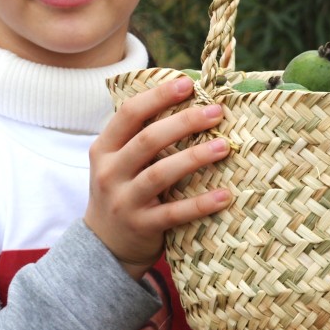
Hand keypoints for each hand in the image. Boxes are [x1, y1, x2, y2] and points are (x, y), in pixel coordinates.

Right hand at [84, 76, 230, 277]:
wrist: (105, 246)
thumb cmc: (123, 191)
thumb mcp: (118, 161)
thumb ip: (141, 137)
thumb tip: (188, 101)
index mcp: (104, 148)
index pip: (129, 114)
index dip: (158, 96)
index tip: (188, 83)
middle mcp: (110, 172)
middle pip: (148, 140)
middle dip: (184, 122)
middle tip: (216, 112)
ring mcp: (124, 201)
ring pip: (160, 174)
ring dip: (194, 157)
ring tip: (224, 146)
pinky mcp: (142, 227)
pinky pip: (174, 213)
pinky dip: (200, 204)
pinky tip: (224, 195)